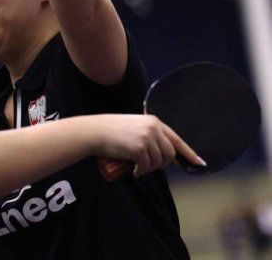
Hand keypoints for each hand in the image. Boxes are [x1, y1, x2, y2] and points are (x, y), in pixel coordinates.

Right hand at [86, 114, 203, 176]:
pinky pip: (147, 166)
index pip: (177, 140)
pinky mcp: (139, 148)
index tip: (199, 163)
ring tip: (137, 167)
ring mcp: (147, 138)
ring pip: (159, 162)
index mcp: (154, 121)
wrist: (94, 132)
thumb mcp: (134, 128)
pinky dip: (141, 171)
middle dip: (161, 164)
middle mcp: (154, 128)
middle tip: (147, 167)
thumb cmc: (110, 132)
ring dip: (149, 169)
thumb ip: (150, 136)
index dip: (189, 153)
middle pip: (170, 154)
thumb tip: (163, 156)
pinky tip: (134, 170)